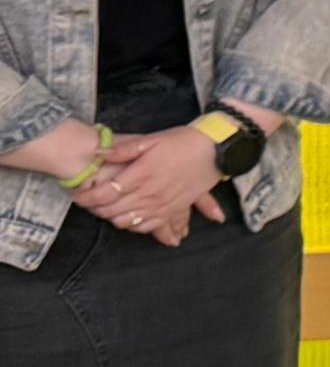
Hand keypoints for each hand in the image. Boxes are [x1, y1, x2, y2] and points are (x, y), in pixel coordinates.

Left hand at [84, 128, 230, 243]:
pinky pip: (148, 226)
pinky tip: (128, 218)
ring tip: (105, 209)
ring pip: (127, 221)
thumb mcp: (151, 139)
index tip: (77, 196)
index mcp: (141, 174)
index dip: (86, 197)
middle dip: (95, 208)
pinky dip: (134, 226)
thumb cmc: (183, 142)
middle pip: (112, 210)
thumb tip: (98, 153)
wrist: (215, 151)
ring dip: (112, 217)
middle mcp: (149, 194)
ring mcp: (162, 205)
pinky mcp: (173, 210)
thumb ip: (123, 149)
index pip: (104, 193)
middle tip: (87, 203)